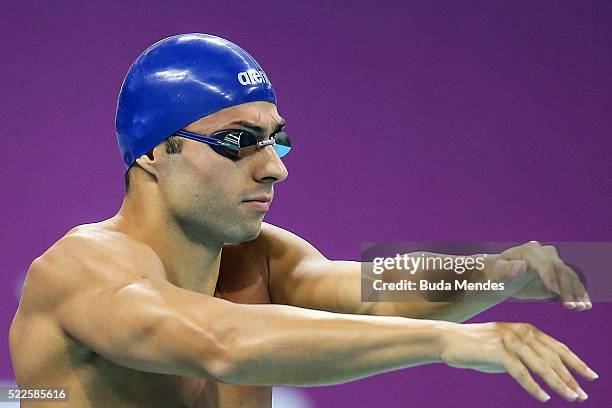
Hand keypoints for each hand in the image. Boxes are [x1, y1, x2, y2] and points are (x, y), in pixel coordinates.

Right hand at [441, 322, 597, 401]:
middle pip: (552, 357)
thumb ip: (524, 354)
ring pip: (540, 365)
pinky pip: (520, 372)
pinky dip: (533, 386)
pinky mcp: (497, 351)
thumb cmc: (477, 346)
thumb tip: (544, 372)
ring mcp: (509, 340)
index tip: (591, 376)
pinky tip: (543, 398)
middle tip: (582, 395)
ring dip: (558, 383)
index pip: (557, 347)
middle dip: (570, 377)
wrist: (449, 339)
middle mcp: (520, 331)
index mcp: (525, 329)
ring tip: (571, 397)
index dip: (576, 362)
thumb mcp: (505, 347)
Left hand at [484, 241, 590, 309]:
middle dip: (566, 288)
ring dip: (576, 293)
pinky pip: (572, 283)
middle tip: (569, 306)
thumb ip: (508, 269)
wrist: (502, 277)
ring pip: (570, 277)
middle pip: (560, 270)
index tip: (554, 291)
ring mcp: (554, 263)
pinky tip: (585, 306)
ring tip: (580, 308)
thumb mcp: (498, 272)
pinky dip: (579, 294)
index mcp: (530, 250)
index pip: (544, 262)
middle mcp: (545, 254)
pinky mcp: (559, 275)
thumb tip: (522, 266)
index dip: (550, 276)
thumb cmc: (497, 273)